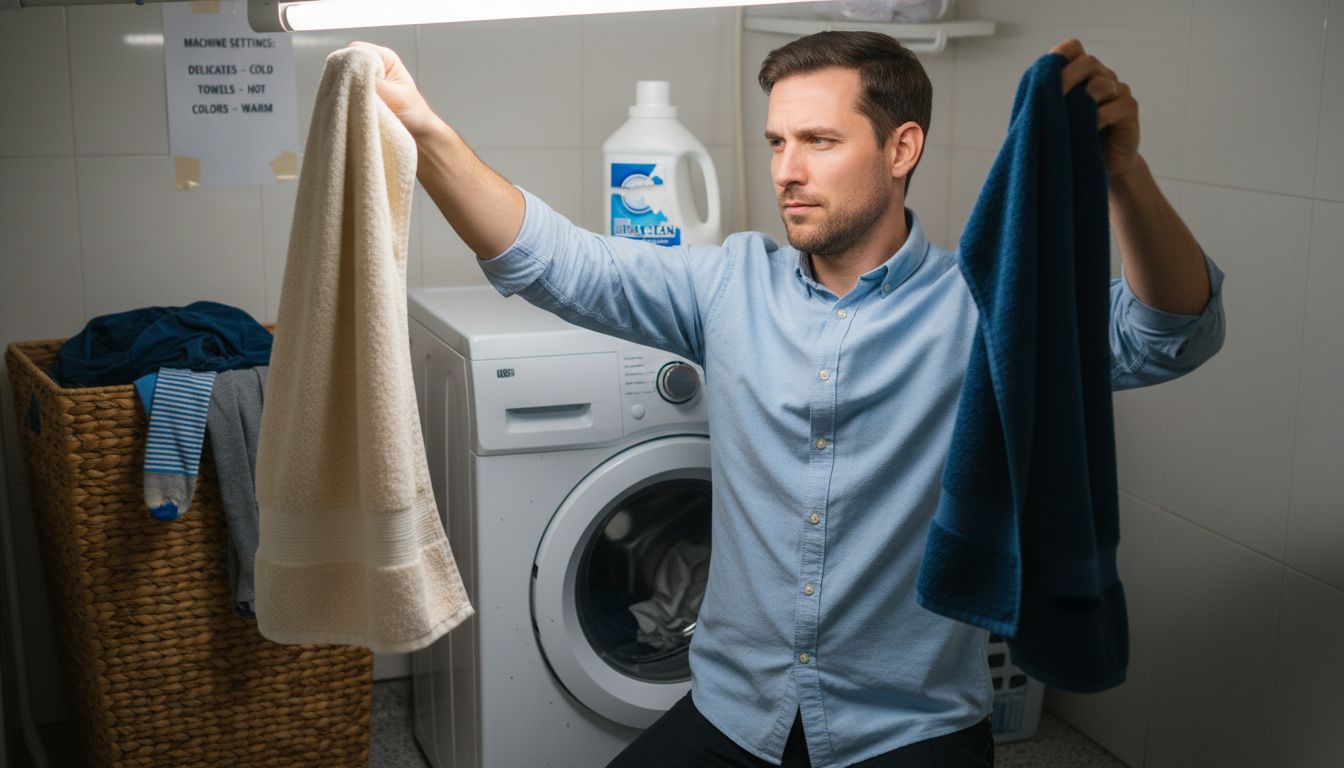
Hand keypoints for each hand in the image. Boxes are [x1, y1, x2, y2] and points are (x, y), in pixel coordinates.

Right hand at [348, 41, 440, 139]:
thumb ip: (375, 84)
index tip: (350, 79)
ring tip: (353, 100)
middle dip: (346, 75)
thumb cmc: (413, 111)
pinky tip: (352, 104)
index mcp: (386, 57)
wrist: (418, 130)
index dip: (350, 62)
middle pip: (349, 61)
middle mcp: (376, 64)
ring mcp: (369, 77)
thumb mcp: (395, 96)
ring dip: (347, 87)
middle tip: (349, 92)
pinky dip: (348, 95)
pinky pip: (348, 88)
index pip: (358, 49)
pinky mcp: (364, 90)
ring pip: (346, 75)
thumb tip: (352, 74)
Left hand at [1050, 39, 1139, 176]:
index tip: (1044, 74)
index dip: (1060, 54)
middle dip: (1067, 77)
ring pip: (1101, 83)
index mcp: (1081, 74)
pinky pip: (1116, 106)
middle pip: (1087, 62)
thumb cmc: (1072, 141)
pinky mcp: (1129, 109)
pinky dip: (1099, 118)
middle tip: (1053, 98)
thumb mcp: (1055, 120)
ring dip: (1083, 99)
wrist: (1099, 166)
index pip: (1073, 48)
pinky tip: (1089, 131)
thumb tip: (1030, 95)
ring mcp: (1117, 91)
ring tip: (1070, 119)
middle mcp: (1101, 77)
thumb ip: (1046, 103)